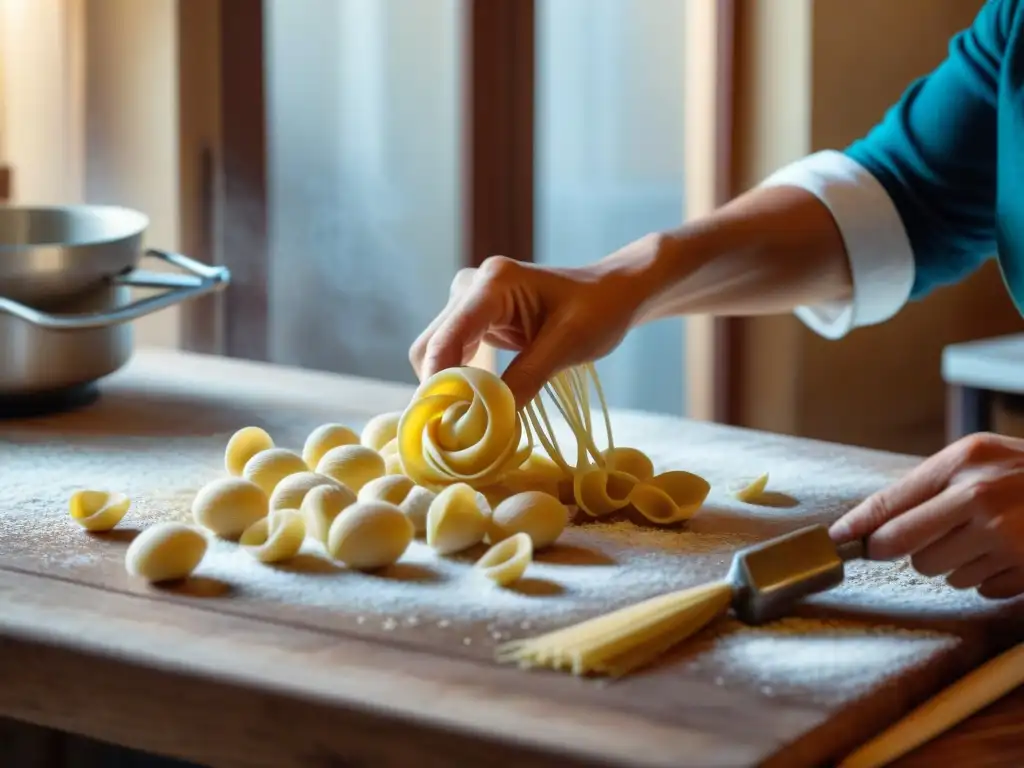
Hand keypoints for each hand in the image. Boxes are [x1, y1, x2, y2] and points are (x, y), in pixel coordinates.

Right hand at [409, 243, 658, 407]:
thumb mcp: (567, 346)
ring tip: (468, 424)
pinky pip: (452, 353)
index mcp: (492, 283)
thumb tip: (492, 421)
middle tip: (459, 432)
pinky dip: (459, 381)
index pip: (446, 339)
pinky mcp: (474, 318)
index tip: (448, 423)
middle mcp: (471, 286)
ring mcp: (469, 301)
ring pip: (436, 353)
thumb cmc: (598, 310)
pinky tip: (474, 406)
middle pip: (431, 347)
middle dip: (441, 390)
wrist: (611, 292)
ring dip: (448, 388)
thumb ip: (527, 379)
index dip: (440, 383)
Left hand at [829, 432, 1023, 598]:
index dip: (856, 526)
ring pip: (937, 571)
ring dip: (950, 563)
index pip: (889, 502)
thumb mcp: (980, 459)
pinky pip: (977, 588)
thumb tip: (868, 523)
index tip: (836, 540)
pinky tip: (1008, 555)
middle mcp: (979, 497)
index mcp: (963, 462)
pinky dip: (986, 577)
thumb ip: (930, 486)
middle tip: (908, 545)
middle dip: (898, 550)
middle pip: (901, 547)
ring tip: (984, 539)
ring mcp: (1004, 536)